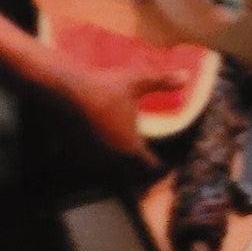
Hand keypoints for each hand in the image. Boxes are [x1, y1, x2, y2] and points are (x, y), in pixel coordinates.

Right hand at [62, 59, 188, 167]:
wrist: (65, 90)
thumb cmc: (104, 87)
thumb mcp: (136, 82)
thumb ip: (162, 83)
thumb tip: (186, 77)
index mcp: (131, 147)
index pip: (151, 166)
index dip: (161, 166)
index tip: (167, 164)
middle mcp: (113, 158)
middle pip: (132, 173)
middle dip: (141, 170)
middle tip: (148, 164)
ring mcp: (93, 158)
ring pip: (111, 170)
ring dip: (120, 167)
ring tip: (126, 157)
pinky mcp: (76, 153)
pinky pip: (93, 163)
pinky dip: (101, 159)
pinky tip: (102, 146)